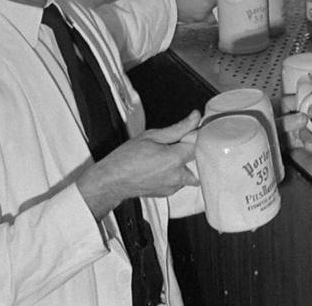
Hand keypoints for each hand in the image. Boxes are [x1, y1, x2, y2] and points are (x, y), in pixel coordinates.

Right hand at [78, 111, 200, 219]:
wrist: (112, 181)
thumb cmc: (126, 159)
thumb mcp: (151, 136)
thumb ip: (178, 128)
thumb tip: (195, 118)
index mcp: (175, 159)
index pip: (199, 143)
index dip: (194, 135)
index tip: (187, 131)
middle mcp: (177, 176)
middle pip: (197, 159)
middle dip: (189, 150)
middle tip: (174, 145)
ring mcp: (173, 187)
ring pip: (190, 171)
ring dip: (183, 163)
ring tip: (165, 157)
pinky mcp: (168, 193)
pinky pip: (180, 181)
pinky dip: (176, 173)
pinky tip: (161, 168)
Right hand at [163, 0, 215, 23]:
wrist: (158, 3)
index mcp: (207, 4)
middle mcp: (203, 15)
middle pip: (216, 14)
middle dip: (216, 7)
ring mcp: (194, 20)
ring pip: (206, 18)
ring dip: (206, 10)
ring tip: (201, 0)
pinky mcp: (185, 22)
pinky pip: (196, 18)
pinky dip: (197, 12)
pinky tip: (192, 4)